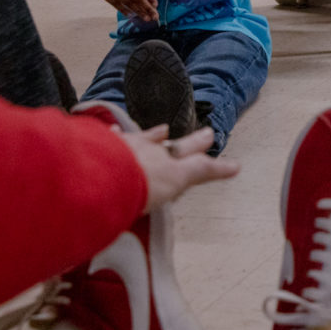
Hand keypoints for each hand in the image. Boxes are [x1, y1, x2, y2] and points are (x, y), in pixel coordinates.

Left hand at [115, 123, 239, 211]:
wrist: (95, 177)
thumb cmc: (128, 194)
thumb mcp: (161, 197)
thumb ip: (174, 200)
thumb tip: (210, 189)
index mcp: (170, 172)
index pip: (201, 168)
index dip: (219, 168)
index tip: (235, 166)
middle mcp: (155, 154)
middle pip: (181, 147)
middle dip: (196, 142)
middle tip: (209, 134)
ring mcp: (130, 146)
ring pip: (148, 138)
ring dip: (157, 135)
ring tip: (164, 129)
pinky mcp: (105, 144)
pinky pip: (115, 137)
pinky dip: (116, 135)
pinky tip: (114, 130)